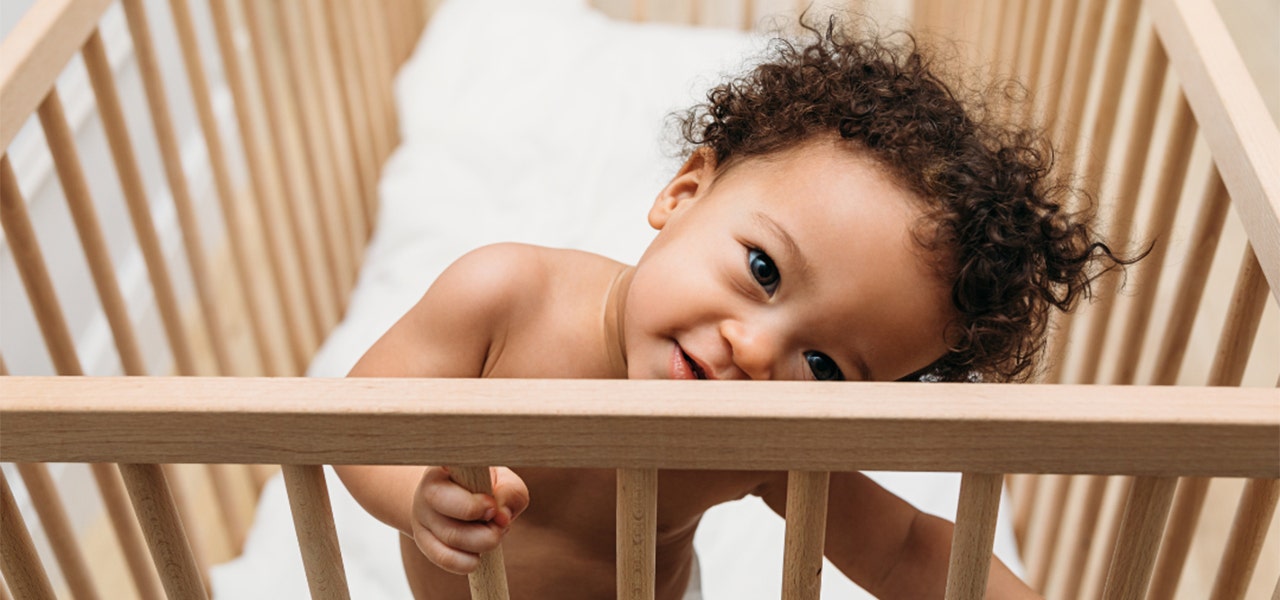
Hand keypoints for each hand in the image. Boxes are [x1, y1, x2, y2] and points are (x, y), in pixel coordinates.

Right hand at [410, 466, 529, 573]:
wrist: (457, 501)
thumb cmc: (484, 487)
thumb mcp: (503, 481)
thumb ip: (510, 493)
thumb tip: (502, 516)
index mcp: (448, 464)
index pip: (449, 464)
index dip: (471, 492)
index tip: (490, 505)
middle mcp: (428, 487)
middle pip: (446, 504)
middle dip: (482, 520)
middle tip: (500, 523)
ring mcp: (422, 515)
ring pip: (450, 536)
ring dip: (482, 542)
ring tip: (494, 534)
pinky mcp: (423, 540)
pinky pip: (444, 557)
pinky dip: (467, 562)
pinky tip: (478, 555)